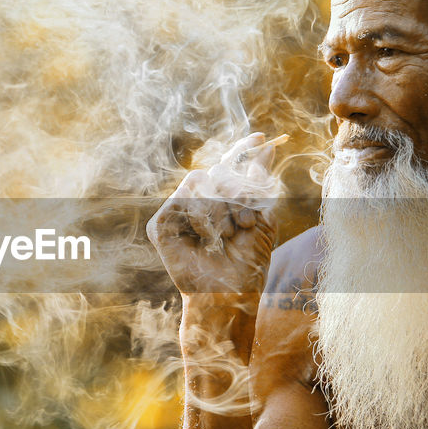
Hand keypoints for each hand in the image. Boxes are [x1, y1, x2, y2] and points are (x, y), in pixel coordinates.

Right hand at [147, 133, 279, 297]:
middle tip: (245, 223)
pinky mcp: (161, 223)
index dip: (243, 150)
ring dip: (221, 208)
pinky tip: (206, 238)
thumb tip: (266, 143)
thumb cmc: (249, 261)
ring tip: (227, 235)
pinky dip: (201, 214)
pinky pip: (184, 195)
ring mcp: (178, 212)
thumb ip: (259, 178)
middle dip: (238, 192)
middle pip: (219, 170)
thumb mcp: (263, 214)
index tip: (261, 138)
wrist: (230, 290)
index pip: (230, 165)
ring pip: (201, 179)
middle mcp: (199, 203)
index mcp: (223, 201)